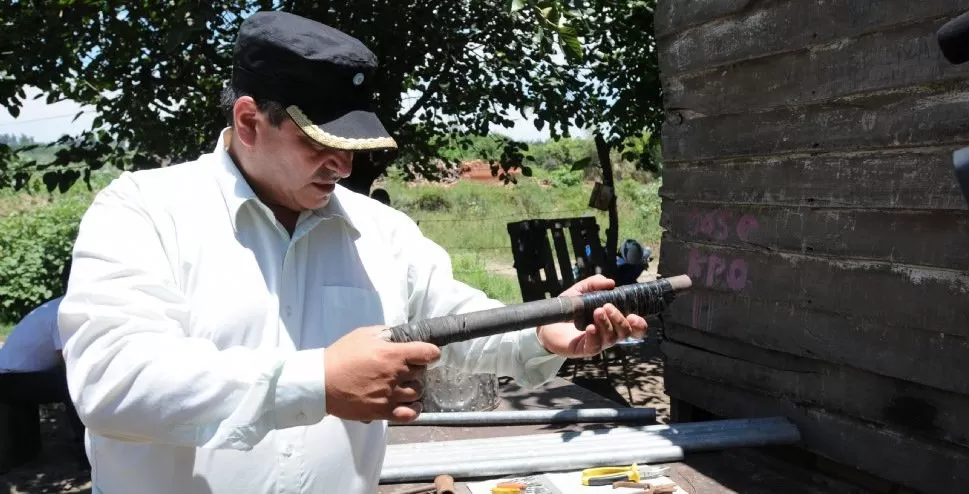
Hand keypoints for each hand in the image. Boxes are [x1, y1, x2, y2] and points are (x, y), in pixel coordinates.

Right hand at [323, 325, 440, 422]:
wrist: (321, 382)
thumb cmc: (341, 356)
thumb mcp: (363, 335)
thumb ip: (385, 333)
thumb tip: (399, 336)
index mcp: (393, 354)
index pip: (428, 353)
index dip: (430, 353)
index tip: (427, 354)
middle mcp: (395, 375)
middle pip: (421, 373)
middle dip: (416, 369)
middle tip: (404, 368)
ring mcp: (390, 395)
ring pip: (417, 392)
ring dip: (413, 388)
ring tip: (403, 385)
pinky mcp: (382, 411)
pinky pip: (409, 414)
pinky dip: (414, 409)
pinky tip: (410, 404)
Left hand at [536, 275, 647, 357]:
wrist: (546, 323)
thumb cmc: (567, 310)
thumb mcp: (580, 291)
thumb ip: (594, 284)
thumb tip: (610, 282)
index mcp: (612, 321)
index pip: (633, 328)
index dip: (639, 325)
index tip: (634, 316)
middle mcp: (608, 333)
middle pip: (625, 332)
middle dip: (619, 319)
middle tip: (606, 306)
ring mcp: (597, 342)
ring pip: (611, 338)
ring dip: (606, 324)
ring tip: (596, 311)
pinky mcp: (584, 349)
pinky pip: (594, 347)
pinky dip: (594, 336)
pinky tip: (590, 328)